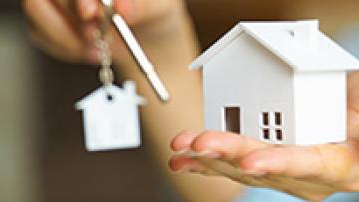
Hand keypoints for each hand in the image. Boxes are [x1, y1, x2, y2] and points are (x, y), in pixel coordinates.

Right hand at [23, 0, 177, 63]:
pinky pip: (41, 35)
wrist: (148, 37)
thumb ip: (140, 6)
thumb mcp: (157, 9)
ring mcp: (58, 2)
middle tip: (94, 35)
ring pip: (36, 11)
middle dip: (71, 17)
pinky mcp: (49, 21)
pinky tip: (91, 52)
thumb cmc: (153, 14)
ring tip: (97, 49)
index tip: (89, 12)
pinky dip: (67, 49)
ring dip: (66, 37)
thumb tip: (119, 6)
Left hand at [169, 72, 358, 200]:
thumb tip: (344, 90)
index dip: (278, 162)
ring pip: (239, 167)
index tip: (251, 163)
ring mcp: (277, 171)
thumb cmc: (356, 115)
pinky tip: (183, 158)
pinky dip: (203, 162)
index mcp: (335, 162)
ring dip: (207, 157)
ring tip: (182, 147)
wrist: (347, 131)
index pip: (306, 163)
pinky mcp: (258, 164)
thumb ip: (352, 97)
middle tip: (200, 143)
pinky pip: (229, 165)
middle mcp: (303, 174)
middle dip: (228, 154)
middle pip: (263, 166)